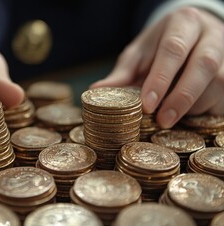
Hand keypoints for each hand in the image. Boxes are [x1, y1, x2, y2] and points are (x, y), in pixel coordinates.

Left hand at [91, 7, 223, 128]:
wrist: (192, 34)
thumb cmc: (160, 46)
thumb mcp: (139, 54)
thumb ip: (123, 73)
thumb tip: (96, 90)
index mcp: (183, 23)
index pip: (174, 49)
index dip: (161, 78)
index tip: (147, 104)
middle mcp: (211, 35)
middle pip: (204, 65)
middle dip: (182, 97)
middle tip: (162, 120)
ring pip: (219, 82)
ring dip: (194, 105)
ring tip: (171, 119)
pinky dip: (205, 109)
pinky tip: (187, 117)